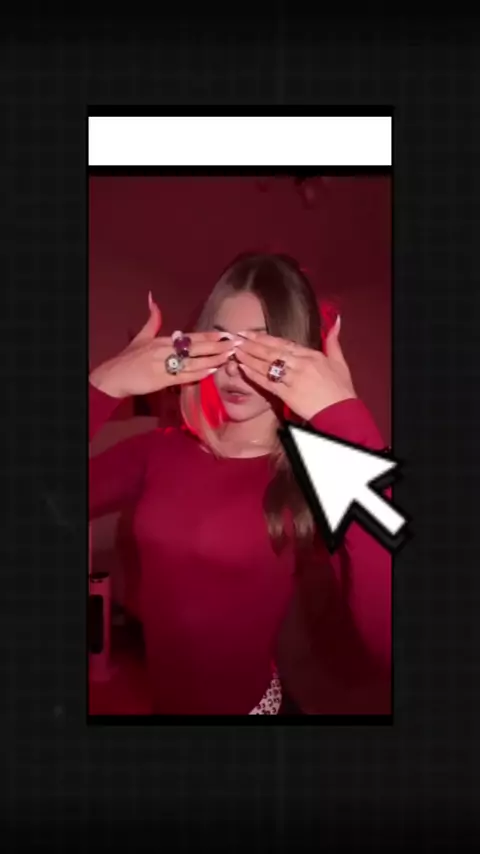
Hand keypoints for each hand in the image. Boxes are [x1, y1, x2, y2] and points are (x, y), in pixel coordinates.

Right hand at [89, 293, 234, 398]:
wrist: (114, 375)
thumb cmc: (129, 358)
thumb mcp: (141, 336)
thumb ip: (152, 319)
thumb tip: (152, 299)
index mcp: (164, 340)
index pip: (191, 336)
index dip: (210, 336)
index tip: (226, 334)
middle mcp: (166, 350)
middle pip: (196, 347)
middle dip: (217, 346)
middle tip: (235, 344)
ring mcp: (164, 365)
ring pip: (194, 362)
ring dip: (213, 360)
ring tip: (229, 358)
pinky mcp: (161, 380)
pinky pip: (184, 376)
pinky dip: (198, 373)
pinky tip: (211, 371)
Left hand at [234, 316, 355, 420]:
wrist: (340, 412)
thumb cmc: (341, 388)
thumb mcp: (339, 361)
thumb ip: (333, 341)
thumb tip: (335, 320)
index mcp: (311, 355)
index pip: (284, 343)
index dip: (265, 338)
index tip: (250, 333)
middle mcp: (300, 364)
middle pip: (272, 352)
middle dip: (252, 344)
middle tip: (236, 338)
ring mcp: (293, 379)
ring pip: (267, 365)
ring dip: (249, 357)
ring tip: (236, 350)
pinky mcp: (287, 394)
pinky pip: (267, 382)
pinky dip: (254, 374)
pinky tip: (243, 368)